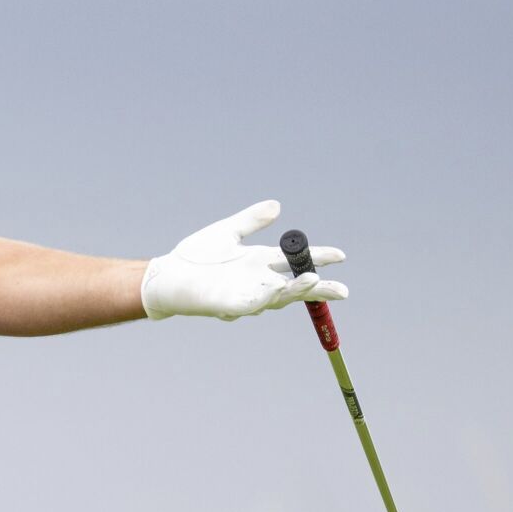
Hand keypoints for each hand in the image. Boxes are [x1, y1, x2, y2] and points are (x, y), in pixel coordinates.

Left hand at [140, 200, 348, 320]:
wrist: (169, 276)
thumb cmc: (196, 257)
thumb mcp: (227, 232)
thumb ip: (251, 220)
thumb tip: (277, 205)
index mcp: (261, 262)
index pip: (296, 261)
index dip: (319, 258)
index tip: (341, 255)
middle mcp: (259, 281)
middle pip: (296, 286)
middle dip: (320, 289)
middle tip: (343, 291)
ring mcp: (248, 295)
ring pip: (279, 296)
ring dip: (297, 290)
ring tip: (314, 281)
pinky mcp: (232, 305)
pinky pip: (254, 302)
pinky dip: (269, 297)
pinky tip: (279, 289)